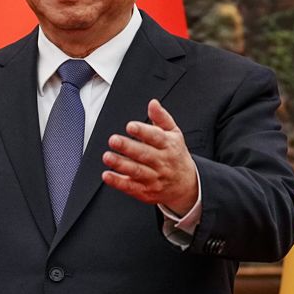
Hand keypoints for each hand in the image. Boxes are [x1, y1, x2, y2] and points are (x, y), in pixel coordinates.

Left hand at [102, 99, 198, 214]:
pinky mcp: (146, 191)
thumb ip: (162, 118)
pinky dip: (118, 182)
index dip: (143, 131)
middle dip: (128, 147)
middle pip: (145, 155)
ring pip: (137, 171)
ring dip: (121, 164)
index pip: (156, 138)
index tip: (130, 126)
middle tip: (113, 139)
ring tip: (107, 156)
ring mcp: (154, 178)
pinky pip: (131, 187)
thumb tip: (153, 103)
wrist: (187, 185)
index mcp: (169, 146)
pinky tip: (107, 175)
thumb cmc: (176, 154)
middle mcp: (162, 162)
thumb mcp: (174, 134)